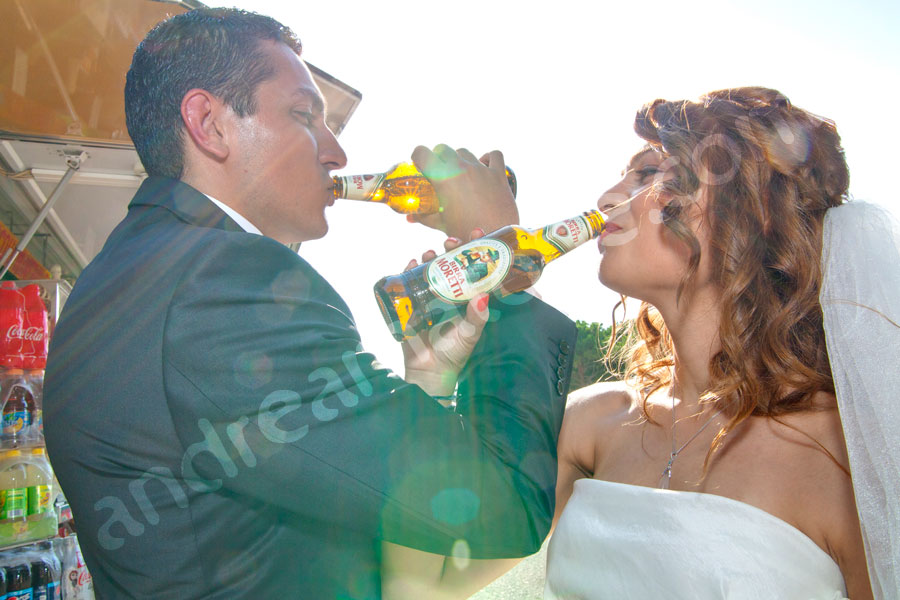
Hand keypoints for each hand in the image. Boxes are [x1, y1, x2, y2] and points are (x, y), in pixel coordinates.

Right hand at [402, 230, 489, 396]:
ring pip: (430, 269)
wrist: (429, 371)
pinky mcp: (411, 303)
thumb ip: (476, 318)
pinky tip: (412, 264)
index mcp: (466, 297)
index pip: (473, 267)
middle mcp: (449, 293)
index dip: (475, 249)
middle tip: (450, 241)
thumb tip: (483, 296)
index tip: (477, 233)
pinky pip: (409, 282)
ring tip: (430, 253)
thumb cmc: (454, 353)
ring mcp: (429, 296)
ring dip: (430, 256)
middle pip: (451, 263)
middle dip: (450, 249)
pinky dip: (409, 270)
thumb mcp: (469, 335)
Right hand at [408, 144, 517, 239]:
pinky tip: (484, 165)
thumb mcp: (442, 224)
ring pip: (465, 152)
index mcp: (442, 179)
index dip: (417, 157)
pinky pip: (494, 155)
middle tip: (438, 170)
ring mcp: (481, 169)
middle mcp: (461, 168)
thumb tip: (410, 218)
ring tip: (460, 173)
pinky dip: (488, 158)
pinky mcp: (498, 174)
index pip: (422, 153)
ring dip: (459, 159)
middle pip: (443, 149)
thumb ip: (424, 217)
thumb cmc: (465, 232)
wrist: (494, 238)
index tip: (419, 164)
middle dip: (438, 157)